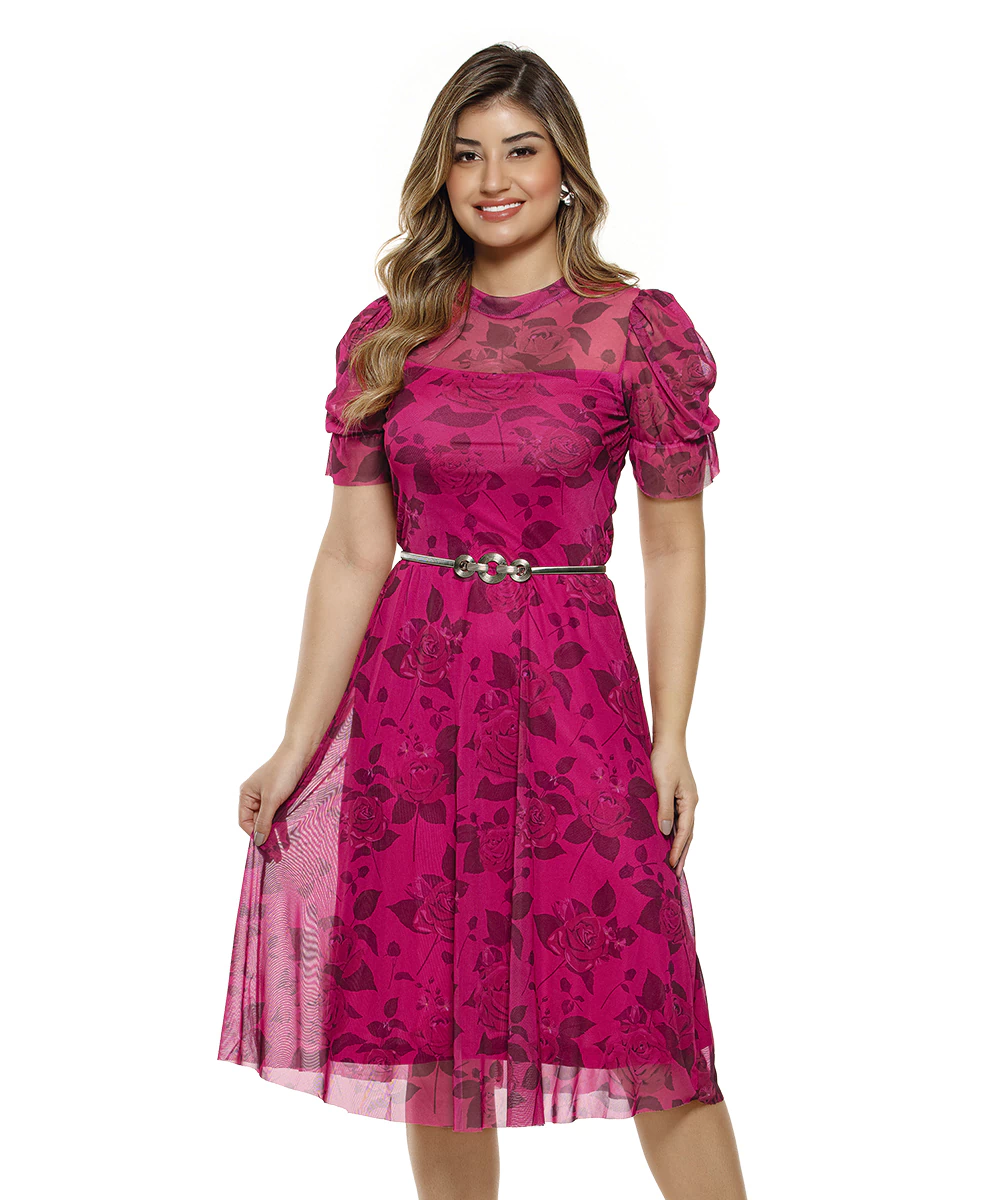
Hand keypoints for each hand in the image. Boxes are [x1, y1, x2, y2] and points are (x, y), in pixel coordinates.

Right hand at [238, 740, 316, 845]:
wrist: (301, 752)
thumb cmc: (283, 772)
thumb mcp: (272, 799)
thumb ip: (264, 821)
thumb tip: (258, 841)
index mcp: (246, 794)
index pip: (244, 821)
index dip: (253, 833)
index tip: (266, 845)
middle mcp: (254, 795)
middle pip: (257, 821)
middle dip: (266, 832)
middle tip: (278, 846)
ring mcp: (268, 794)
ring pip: (269, 817)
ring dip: (276, 826)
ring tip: (285, 838)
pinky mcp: (281, 793)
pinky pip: (279, 811)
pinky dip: (283, 819)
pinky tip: (290, 825)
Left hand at [650, 739, 698, 876]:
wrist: (668, 738)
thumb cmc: (665, 758)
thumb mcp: (663, 784)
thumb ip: (664, 808)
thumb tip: (665, 831)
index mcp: (689, 802)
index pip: (685, 832)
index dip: (678, 850)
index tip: (672, 867)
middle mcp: (690, 802)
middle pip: (688, 834)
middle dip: (682, 853)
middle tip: (676, 874)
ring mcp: (684, 798)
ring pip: (683, 827)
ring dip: (678, 844)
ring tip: (673, 862)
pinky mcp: (677, 794)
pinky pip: (676, 818)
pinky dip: (673, 831)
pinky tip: (666, 837)